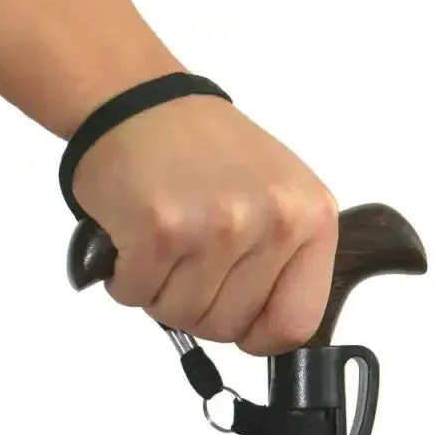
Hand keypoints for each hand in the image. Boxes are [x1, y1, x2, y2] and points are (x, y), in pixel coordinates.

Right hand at [72, 94, 337, 355]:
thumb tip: (262, 331)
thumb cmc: (199, 151)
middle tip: (183, 263)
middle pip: (229, 327)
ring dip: (158, 293)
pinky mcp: (161, 230)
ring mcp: (218, 227)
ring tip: (159, 245)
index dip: (256, 332)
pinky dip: (125, 279)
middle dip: (195, 307)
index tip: (236, 319)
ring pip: (182, 316)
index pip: (295, 324)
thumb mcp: (271, 196)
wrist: (135, 102)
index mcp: (310, 218)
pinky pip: (138, 295)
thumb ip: (279, 262)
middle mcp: (272, 222)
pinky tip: (131, 239)